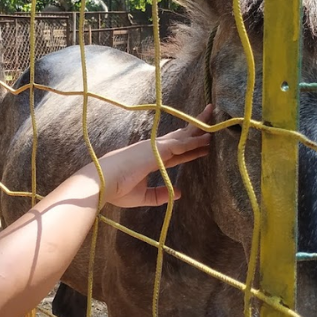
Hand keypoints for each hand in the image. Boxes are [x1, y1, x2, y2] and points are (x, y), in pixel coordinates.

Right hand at [97, 104, 212, 207]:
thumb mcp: (142, 196)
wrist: (101, 183)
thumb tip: (180, 193)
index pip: (174, 151)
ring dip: (199, 131)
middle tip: (209, 120)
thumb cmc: (115, 189)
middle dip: (194, 130)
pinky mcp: (157, 149)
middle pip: (179, 137)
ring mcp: (155, 147)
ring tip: (215, 125)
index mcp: (148, 159)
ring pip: (182, 137)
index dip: (188, 147)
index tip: (202, 144)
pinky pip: (181, 144)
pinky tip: (207, 140)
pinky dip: (195, 141)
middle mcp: (153, 149)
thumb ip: (160, 194)